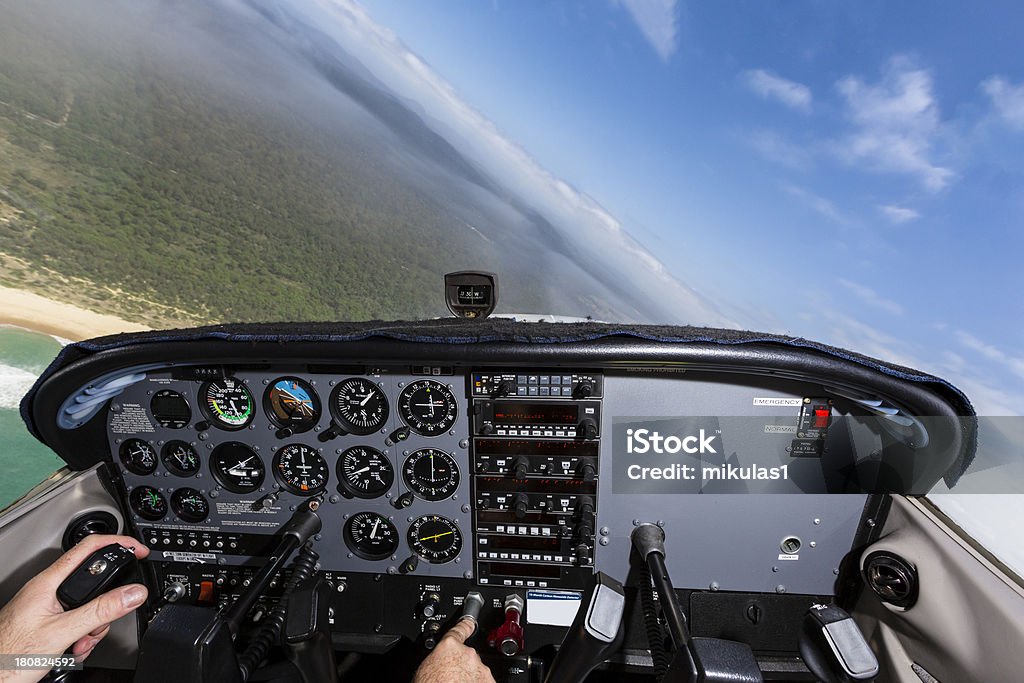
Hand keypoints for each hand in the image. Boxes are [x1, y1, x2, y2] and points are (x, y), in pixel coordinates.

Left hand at [0, 535, 148, 682]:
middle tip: (102, 622)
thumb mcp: (63, 632)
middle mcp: (46, 591)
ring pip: (86, 606)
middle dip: (105, 605)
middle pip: (93, 582)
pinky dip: (81, 636)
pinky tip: (71, 649)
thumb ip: (100, 610)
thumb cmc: (8, 656)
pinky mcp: (46, 622)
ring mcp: (46, 607)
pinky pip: (75, 621)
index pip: (89, 548)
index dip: (118, 544)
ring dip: (92, 627)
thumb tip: (132, 593)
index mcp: (48, 583)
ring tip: (78, 644)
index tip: (138, 551)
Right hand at [413, 618, 494, 682]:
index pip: (459, 631)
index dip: (465, 626)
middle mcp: (467, 654)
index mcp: (448, 647)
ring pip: (477, 671)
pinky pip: (484, 681)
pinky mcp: (488, 682)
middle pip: (467, 657)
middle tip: (451, 679)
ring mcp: (480, 669)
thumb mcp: (424, 669)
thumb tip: (438, 665)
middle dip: (462, 667)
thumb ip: (437, 660)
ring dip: (470, 678)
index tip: (468, 623)